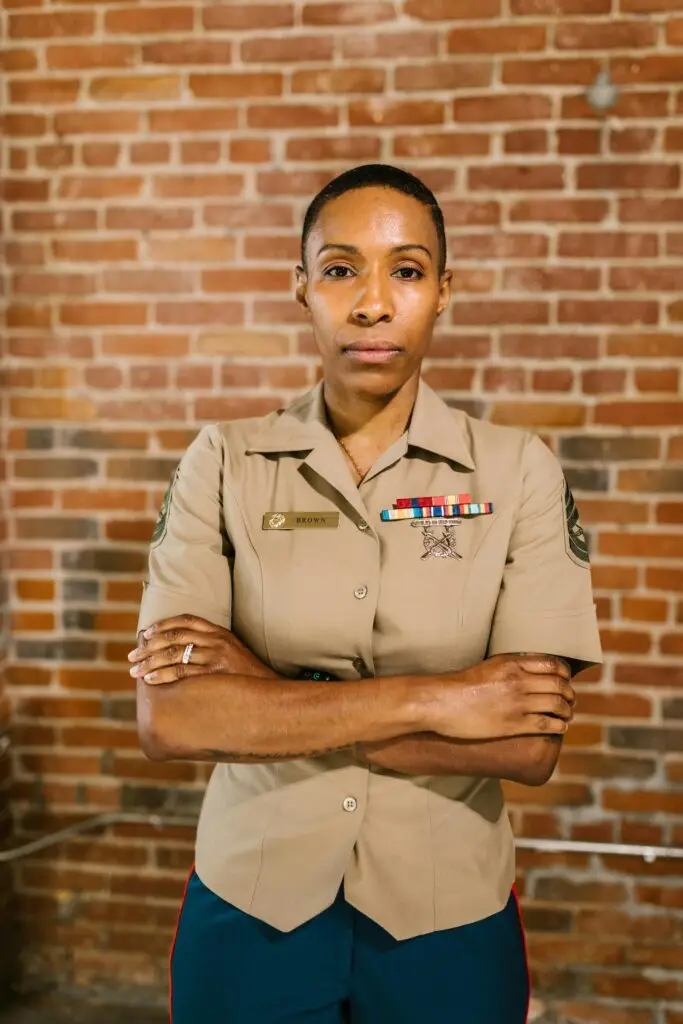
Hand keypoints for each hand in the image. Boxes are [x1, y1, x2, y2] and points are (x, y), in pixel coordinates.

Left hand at [128, 614, 277, 684]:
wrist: (271, 691)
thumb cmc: (248, 676)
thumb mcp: (233, 652)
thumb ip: (212, 646)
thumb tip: (183, 651)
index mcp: (220, 632)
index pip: (186, 620)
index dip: (163, 625)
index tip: (146, 634)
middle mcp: (216, 640)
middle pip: (175, 636)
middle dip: (149, 646)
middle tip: (132, 656)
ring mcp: (216, 656)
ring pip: (174, 654)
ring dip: (150, 662)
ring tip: (135, 671)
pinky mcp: (215, 673)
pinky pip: (183, 672)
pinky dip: (163, 675)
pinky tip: (151, 680)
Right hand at [422, 654, 574, 740]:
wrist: (440, 702)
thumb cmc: (459, 686)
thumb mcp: (488, 666)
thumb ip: (510, 667)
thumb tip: (528, 672)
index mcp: (512, 663)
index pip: (553, 664)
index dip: (565, 673)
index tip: (566, 680)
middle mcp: (519, 680)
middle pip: (559, 685)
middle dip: (570, 693)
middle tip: (571, 699)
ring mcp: (518, 703)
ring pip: (557, 704)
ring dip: (567, 710)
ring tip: (567, 714)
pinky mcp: (514, 723)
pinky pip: (547, 724)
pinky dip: (559, 725)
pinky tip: (560, 726)